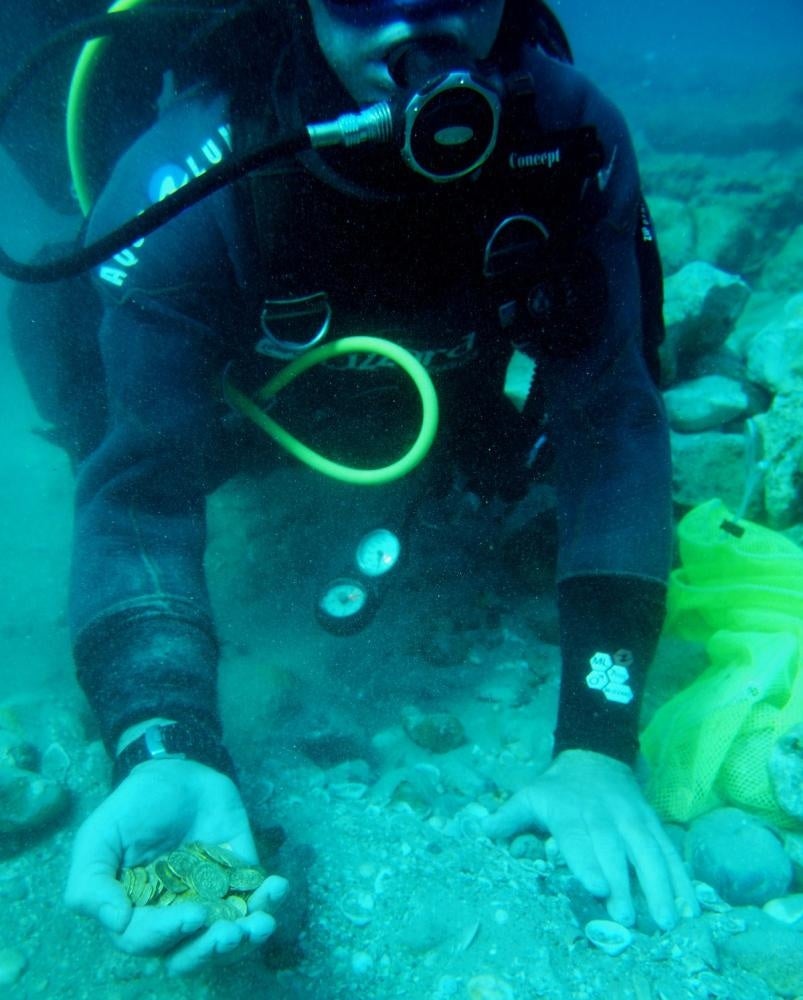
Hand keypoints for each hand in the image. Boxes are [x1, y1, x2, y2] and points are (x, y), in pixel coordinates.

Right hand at [65, 758, 287, 975]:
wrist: (176, 769)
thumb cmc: (132, 806)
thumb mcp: (99, 837)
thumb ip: (91, 883)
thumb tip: (116, 923)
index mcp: (137, 913)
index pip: (149, 942)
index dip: (169, 935)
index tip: (193, 915)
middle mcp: (173, 914)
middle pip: (191, 953)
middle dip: (212, 950)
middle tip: (231, 934)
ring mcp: (210, 897)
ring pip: (227, 938)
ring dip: (247, 938)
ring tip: (263, 923)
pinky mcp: (239, 877)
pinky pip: (256, 900)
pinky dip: (269, 900)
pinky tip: (277, 886)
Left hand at [482, 749, 697, 929]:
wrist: (594, 757)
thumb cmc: (557, 789)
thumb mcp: (529, 796)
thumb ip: (509, 817)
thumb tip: (482, 832)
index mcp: (571, 812)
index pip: (579, 838)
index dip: (588, 862)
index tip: (596, 888)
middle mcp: (605, 816)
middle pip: (616, 851)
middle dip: (622, 884)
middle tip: (627, 918)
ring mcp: (633, 820)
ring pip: (650, 852)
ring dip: (660, 886)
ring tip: (667, 921)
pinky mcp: (653, 825)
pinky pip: (670, 852)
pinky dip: (683, 879)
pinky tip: (691, 908)